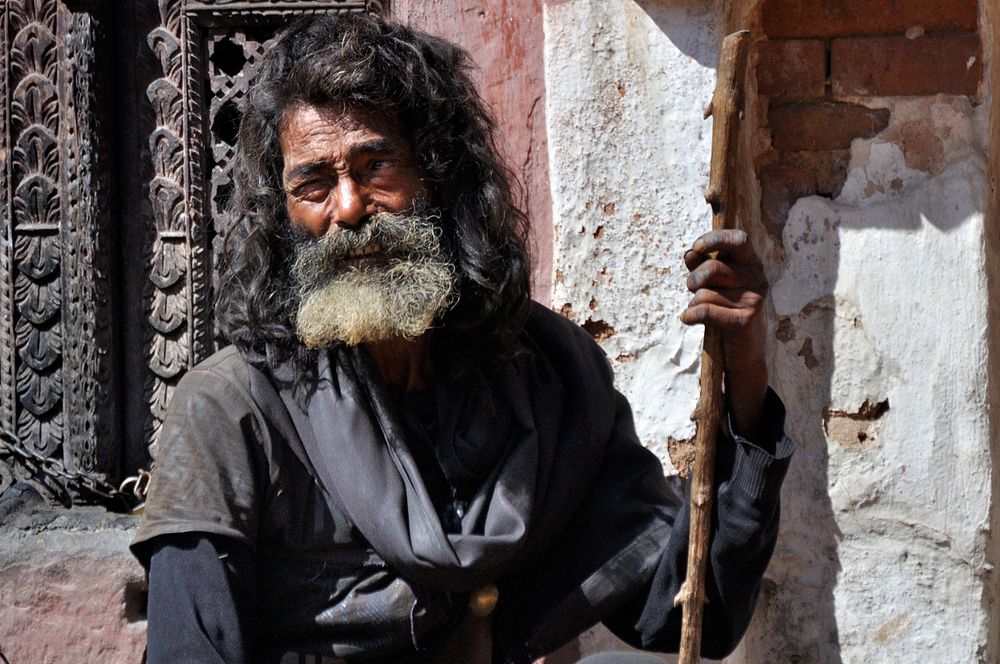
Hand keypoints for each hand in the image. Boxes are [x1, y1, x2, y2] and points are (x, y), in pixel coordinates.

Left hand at [680, 229, 767, 436]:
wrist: (744, 352)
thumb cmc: (726, 310)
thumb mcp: (715, 284)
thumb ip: (702, 266)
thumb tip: (690, 254)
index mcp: (751, 263)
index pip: (739, 239)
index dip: (714, 240)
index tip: (695, 249)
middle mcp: (757, 278)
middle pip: (713, 268)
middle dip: (693, 280)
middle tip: (692, 290)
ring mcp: (754, 300)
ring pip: (704, 293)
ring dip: (693, 303)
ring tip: (701, 311)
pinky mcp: (744, 321)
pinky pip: (705, 311)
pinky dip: (690, 316)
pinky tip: (689, 319)